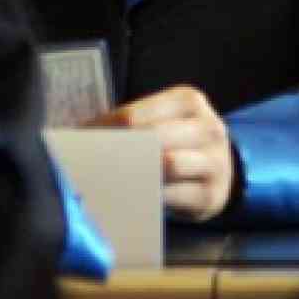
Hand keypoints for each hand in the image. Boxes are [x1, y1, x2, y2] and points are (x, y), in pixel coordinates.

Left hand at [92, 85, 235, 221]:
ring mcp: (214, 162)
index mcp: (188, 101)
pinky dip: (147, 197)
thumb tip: (83, 135)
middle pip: (152, 138)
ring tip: (108, 180)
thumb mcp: (164, 121)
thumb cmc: (179, 143)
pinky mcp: (211, 195)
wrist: (219, 170)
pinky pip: (172, 196)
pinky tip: (130, 197)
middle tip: (89, 164)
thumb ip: (133, 124)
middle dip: (116, 152)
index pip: (134, 115)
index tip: (79, 143)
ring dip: (133, 174)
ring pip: (167, 165)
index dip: (102, 130)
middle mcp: (207, 128)